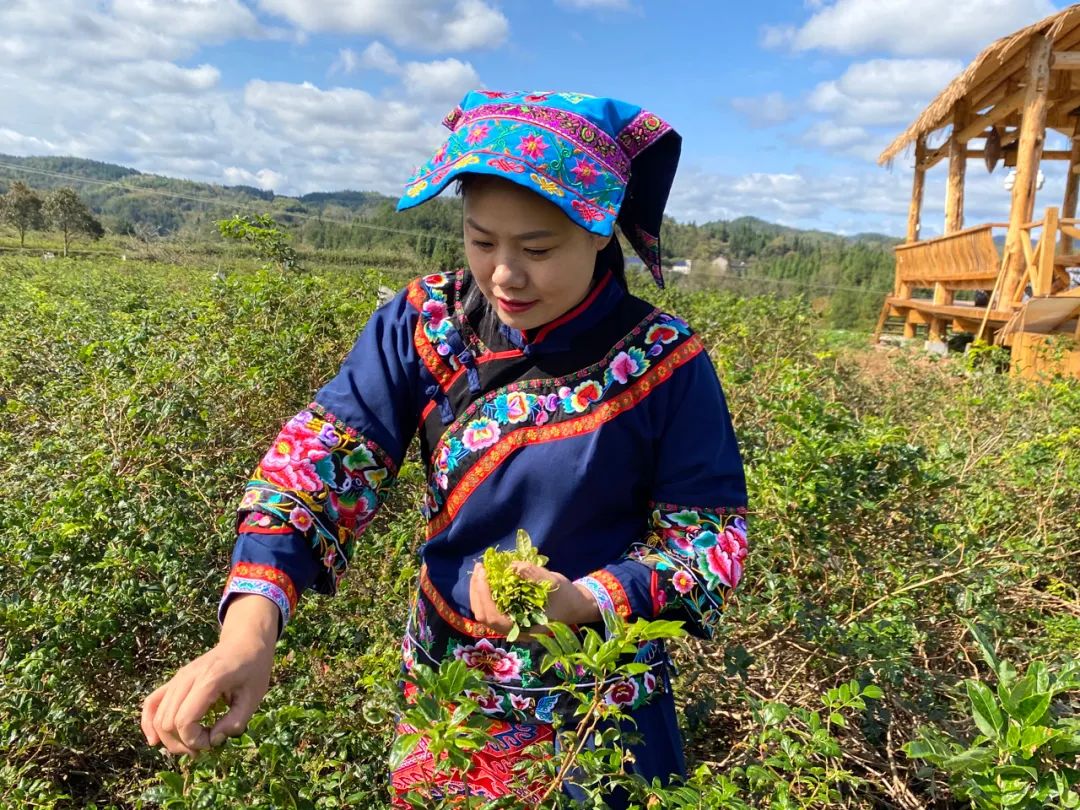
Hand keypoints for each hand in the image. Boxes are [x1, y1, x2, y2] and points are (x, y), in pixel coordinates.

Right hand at [141, 595, 276, 755]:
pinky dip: (149, 723)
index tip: (213, 742)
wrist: (245, 642)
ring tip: (191, 745)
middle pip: (167, 721)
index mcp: (209, 680)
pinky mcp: (174, 681)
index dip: (194, 740)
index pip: (184, 720)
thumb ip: (235, 722)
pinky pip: (152, 703)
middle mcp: (187, 678)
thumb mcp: (254, 697)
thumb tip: (213, 741)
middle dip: (182, 743)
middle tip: (204, 747)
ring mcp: (178, 678)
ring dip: (170, 739)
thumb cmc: (254, 668)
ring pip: (158, 716)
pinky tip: (155, 740)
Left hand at [469, 561, 600, 635]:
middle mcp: (514, 631)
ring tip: (481, 570)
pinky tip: (488, 577)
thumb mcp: (554, 583)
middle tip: (480, 568)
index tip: (484, 573)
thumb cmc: (567, 597)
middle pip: (484, 616)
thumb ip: (533, 575)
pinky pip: (491, 608)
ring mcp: (511, 625)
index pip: (493, 617)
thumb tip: (512, 566)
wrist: (576, 606)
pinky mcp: (510, 617)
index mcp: (524, 628)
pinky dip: (485, 593)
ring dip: (478, 591)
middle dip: (477, 591)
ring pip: (484, 613)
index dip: (484, 595)